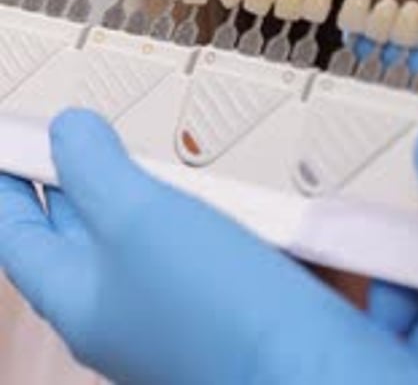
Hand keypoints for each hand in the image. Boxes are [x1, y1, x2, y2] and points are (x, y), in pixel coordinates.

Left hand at [0, 109, 417, 384]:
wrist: (316, 373)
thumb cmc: (210, 300)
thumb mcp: (136, 217)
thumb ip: (93, 168)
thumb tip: (65, 128)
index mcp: (79, 301)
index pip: (17, 238)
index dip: (6, 188)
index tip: (11, 143)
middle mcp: (119, 313)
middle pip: (76, 238)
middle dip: (74, 180)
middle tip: (81, 128)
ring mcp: (174, 313)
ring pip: (139, 237)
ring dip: (138, 187)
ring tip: (144, 139)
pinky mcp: (226, 307)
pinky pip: (195, 244)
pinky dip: (193, 206)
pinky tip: (214, 177)